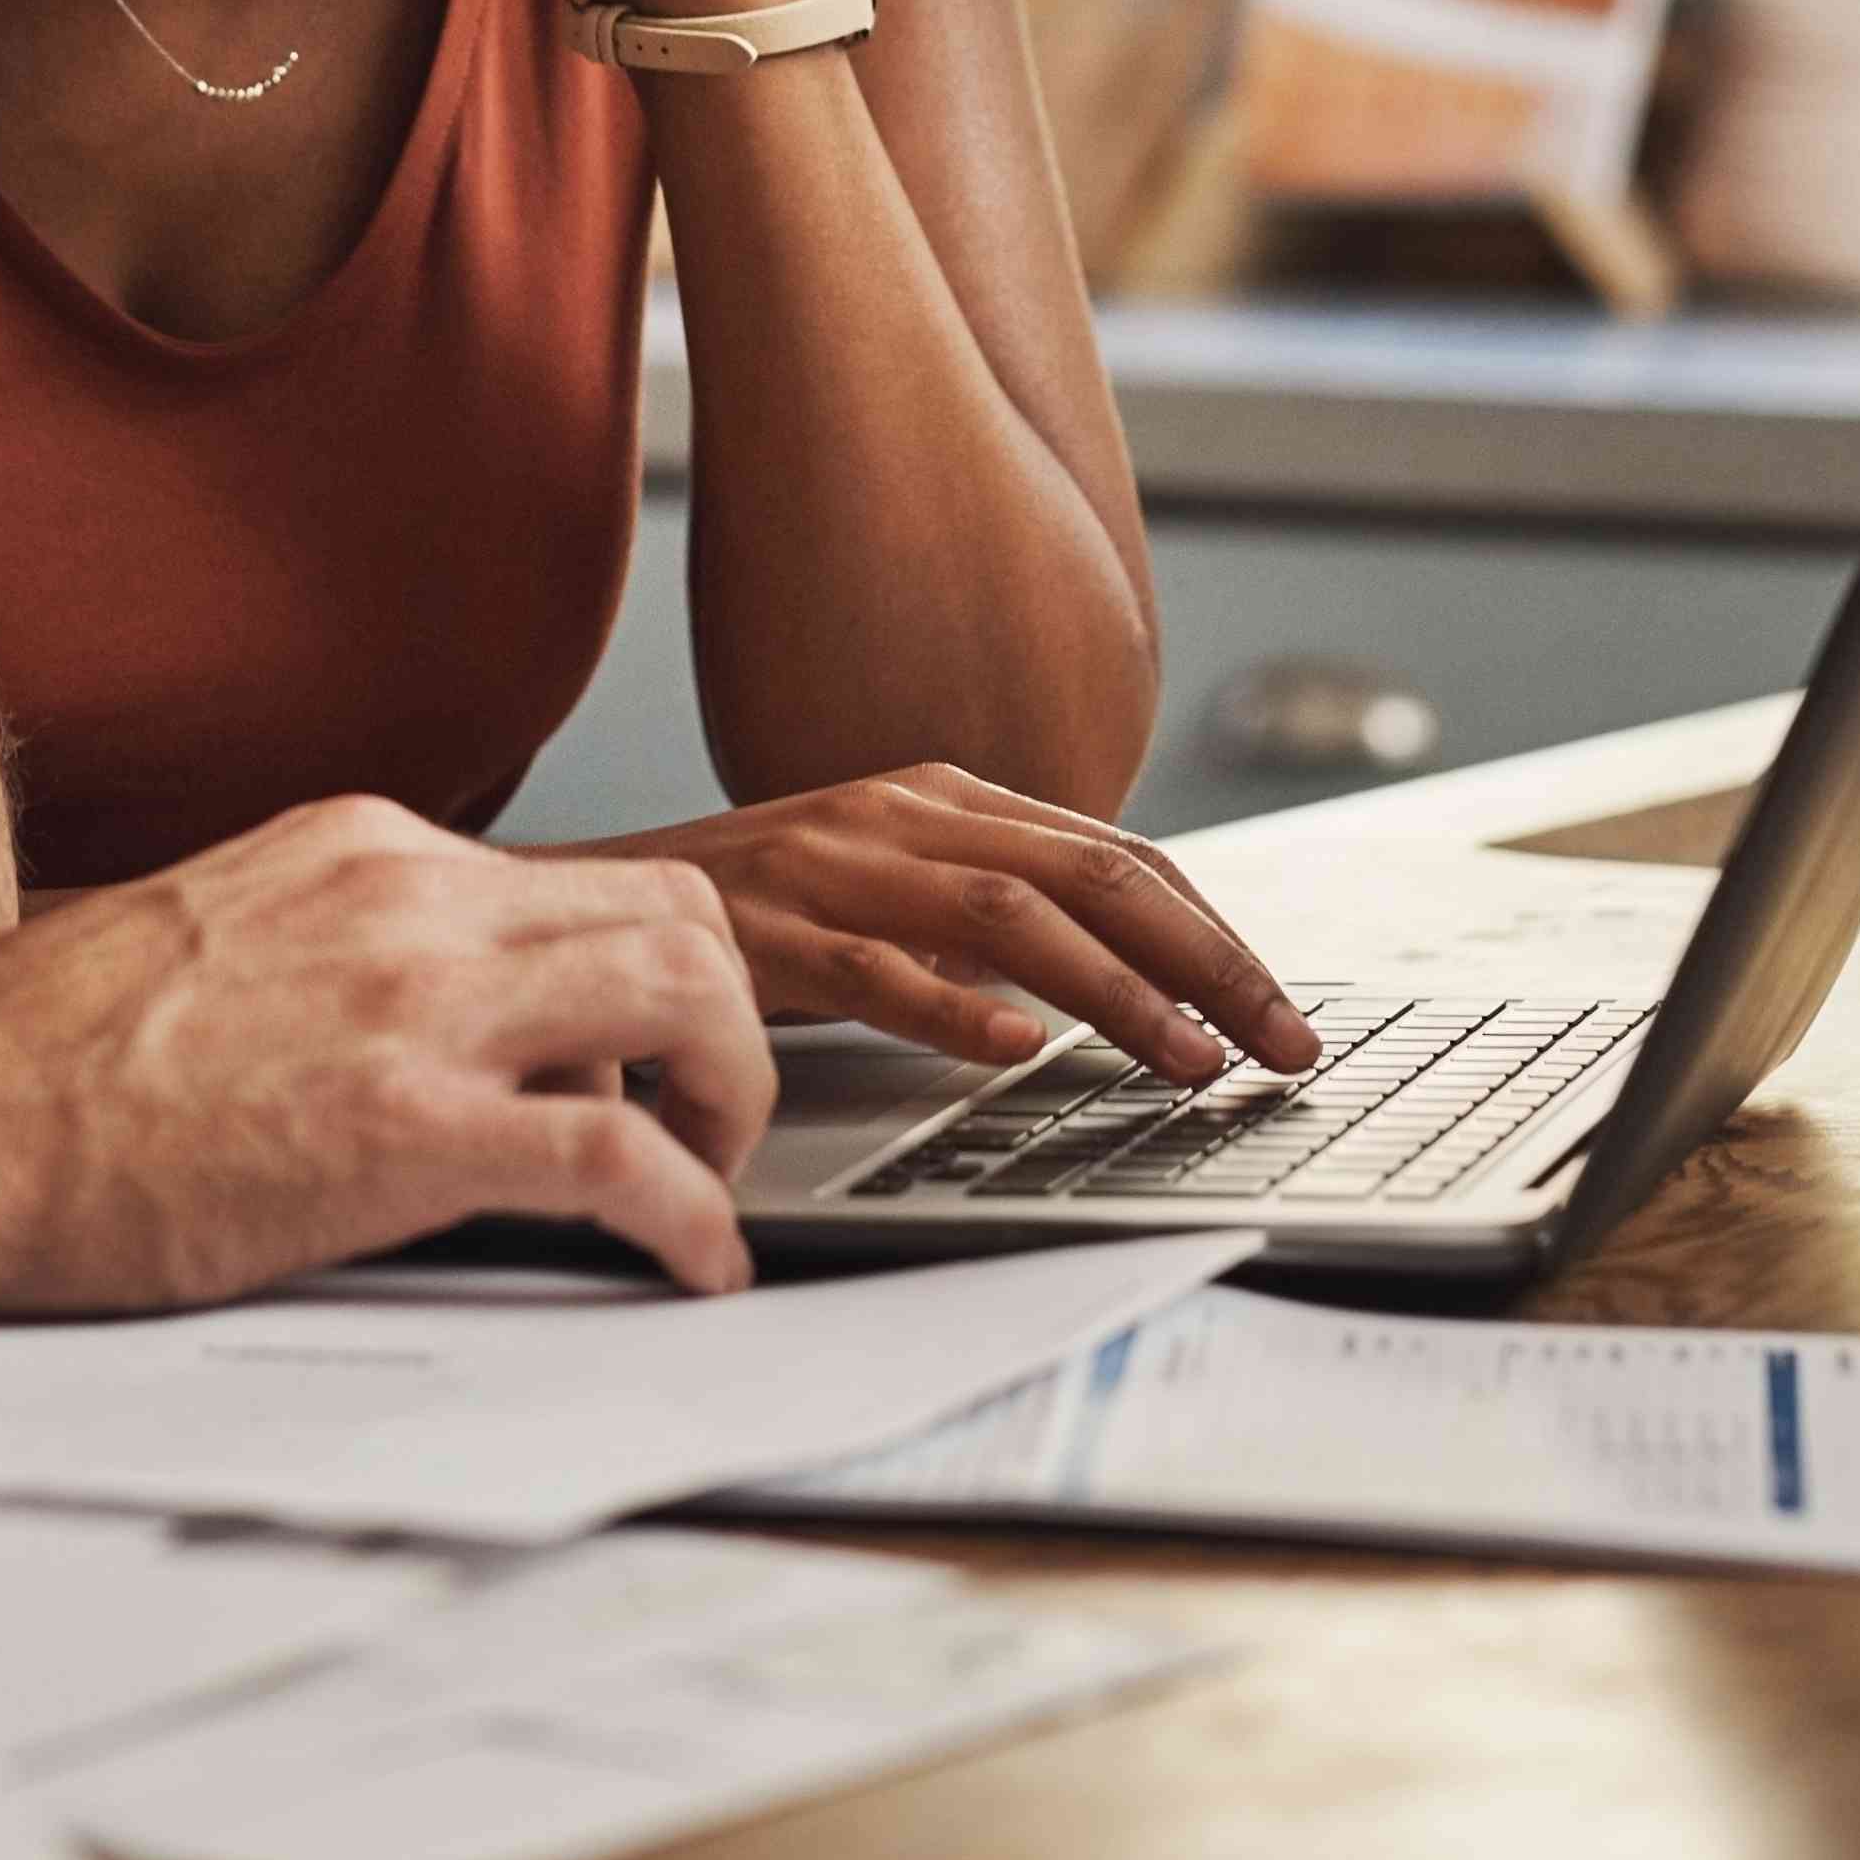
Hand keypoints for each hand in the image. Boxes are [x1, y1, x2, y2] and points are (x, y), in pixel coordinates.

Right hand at [0, 797, 779, 1297]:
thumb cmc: (40, 1064)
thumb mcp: (225, 946)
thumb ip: (344, 961)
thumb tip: (424, 1038)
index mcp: (365, 851)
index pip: (583, 878)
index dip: (646, 979)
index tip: (643, 1060)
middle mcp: (410, 899)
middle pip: (677, 910)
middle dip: (727, 1021)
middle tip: (706, 1120)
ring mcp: (415, 1007)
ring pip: (689, 990)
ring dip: (734, 1096)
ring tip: (709, 1182)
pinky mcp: (405, 1130)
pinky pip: (623, 1158)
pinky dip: (693, 1218)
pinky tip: (694, 1266)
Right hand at [572, 766, 1318, 1086]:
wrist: (578, 898)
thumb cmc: (744, 906)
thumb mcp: (880, 882)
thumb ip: (980, 907)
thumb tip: (1113, 969)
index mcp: (940, 797)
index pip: (1117, 854)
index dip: (1213, 930)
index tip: (1281, 1006)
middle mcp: (900, 816)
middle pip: (1093, 876)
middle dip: (1207, 962)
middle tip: (1280, 1044)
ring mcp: (833, 867)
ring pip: (1010, 919)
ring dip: (1118, 996)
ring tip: (1188, 1061)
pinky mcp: (765, 931)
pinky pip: (875, 969)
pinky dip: (954, 1008)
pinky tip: (1018, 1051)